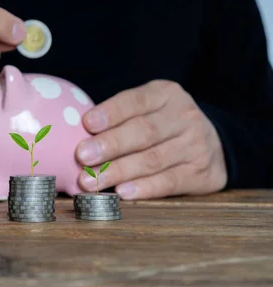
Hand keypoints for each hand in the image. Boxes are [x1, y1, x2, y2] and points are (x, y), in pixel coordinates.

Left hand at [75, 80, 227, 198]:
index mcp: (166, 94)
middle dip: (110, 145)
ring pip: (153, 159)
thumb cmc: (162, 124)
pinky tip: (122, 191)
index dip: (111, 112)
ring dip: (119, 171)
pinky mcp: (201, 173)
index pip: (136, 101)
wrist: (214, 143)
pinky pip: (169, 182)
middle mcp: (184, 117)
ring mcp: (196, 145)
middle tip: (82, 156)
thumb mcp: (147, 108)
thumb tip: (73, 132)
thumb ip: (119, 116)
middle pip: (144, 132)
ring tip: (92, 180)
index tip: (87, 123)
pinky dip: (144, 188)